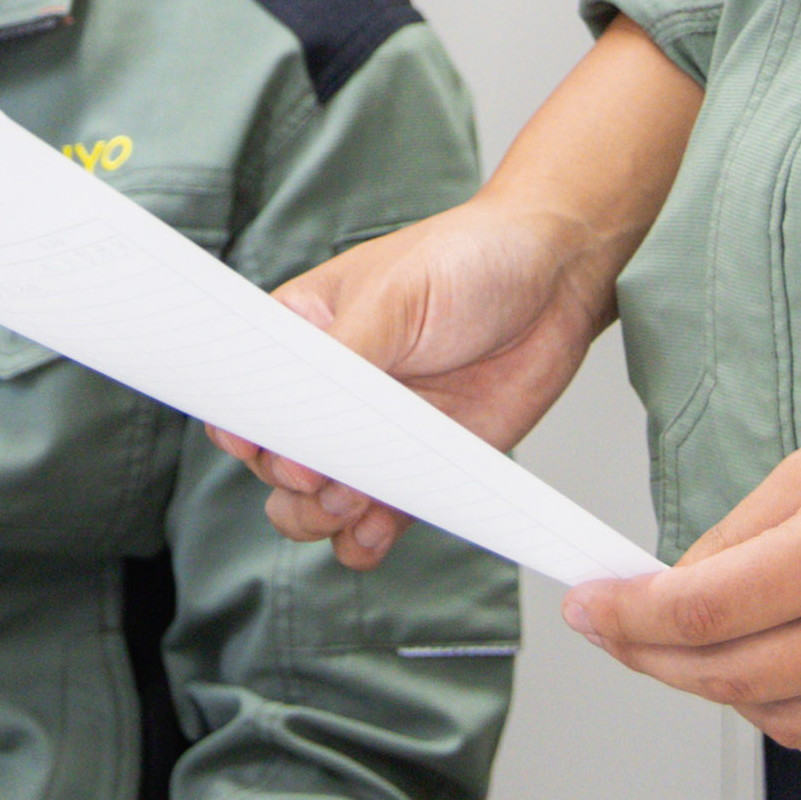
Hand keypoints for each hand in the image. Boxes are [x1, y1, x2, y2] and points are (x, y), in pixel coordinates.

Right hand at [217, 198, 618, 569]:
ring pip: (312, 504)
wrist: (555, 280)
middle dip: (290, 481)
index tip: (265, 446)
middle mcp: (331, 392)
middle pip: (272, 462)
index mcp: (304, 335)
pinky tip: (376, 526)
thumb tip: (303, 439)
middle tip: (325, 474)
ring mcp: (374, 435)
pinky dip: (365, 538)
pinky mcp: (419, 468)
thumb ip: (344, 363)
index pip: (244, 396)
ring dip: (320, 516)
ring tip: (353, 500)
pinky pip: (373, 525)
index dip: (245, 430)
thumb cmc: (468, 260)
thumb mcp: (394, 298)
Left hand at [561, 375, 800, 777]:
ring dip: (731, 690)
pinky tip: (796, 679)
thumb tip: (673, 590)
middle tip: (624, 634)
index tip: (589, 610)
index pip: (696, 616)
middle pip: (726, 680)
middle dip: (656, 658)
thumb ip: (738, 537)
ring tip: (726, 643)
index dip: (625, 619)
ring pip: (779, 726)